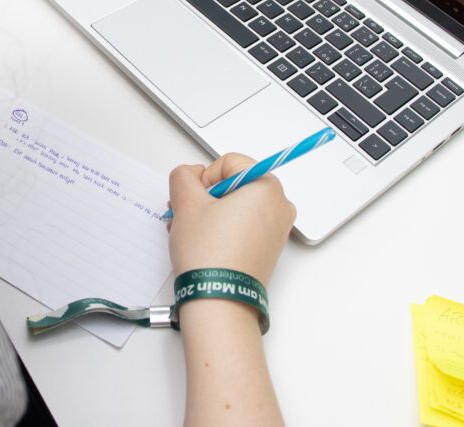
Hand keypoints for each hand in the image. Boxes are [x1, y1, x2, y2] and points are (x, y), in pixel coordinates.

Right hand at [167, 153, 294, 286]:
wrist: (220, 300)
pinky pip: (243, 226)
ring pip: (236, 206)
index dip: (204, 178)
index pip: (229, 163)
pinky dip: (222, 229)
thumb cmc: (209, 255)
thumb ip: (183, 176)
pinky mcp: (269, 249)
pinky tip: (203, 242)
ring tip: (190, 232)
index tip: (194, 198)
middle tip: (186, 214)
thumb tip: (189, 174)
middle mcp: (280, 206)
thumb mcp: (186, 202)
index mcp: (267, 187)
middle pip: (233, 184)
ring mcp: (277, 230)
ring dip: (210, 214)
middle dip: (205, 197)